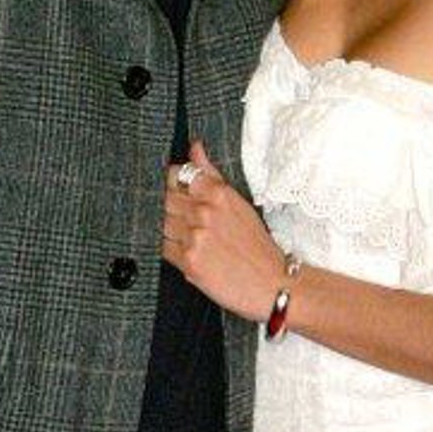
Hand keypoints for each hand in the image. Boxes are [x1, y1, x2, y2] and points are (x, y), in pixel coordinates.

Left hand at [162, 138, 286, 319]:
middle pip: (163, 199)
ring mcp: (195, 236)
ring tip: (184, 238)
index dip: (169, 182)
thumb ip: (211, 174)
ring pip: (159, 224)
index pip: (176, 174)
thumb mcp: (239, 203)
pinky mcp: (189, 261)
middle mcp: (205, 211)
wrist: (274, 284)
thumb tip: (195, 147)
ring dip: (166, 230)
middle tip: (179, 220)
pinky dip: (169, 250)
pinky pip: (163, 249)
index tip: (173, 191)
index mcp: (218, 193)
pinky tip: (184, 252)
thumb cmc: (257, 246)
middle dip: (166, 208)